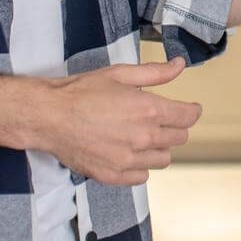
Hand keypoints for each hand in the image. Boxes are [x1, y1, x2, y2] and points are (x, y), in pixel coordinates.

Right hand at [30, 59, 200, 184]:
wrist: (49, 116)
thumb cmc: (82, 92)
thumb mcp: (120, 74)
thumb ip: (155, 72)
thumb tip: (180, 65)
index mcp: (150, 110)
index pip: (188, 117)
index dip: (191, 111)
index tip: (188, 109)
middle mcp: (145, 138)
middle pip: (179, 139)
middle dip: (174, 127)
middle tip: (159, 120)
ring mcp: (130, 160)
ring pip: (163, 159)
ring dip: (159, 148)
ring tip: (142, 137)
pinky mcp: (114, 175)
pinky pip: (142, 176)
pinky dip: (140, 165)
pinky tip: (128, 152)